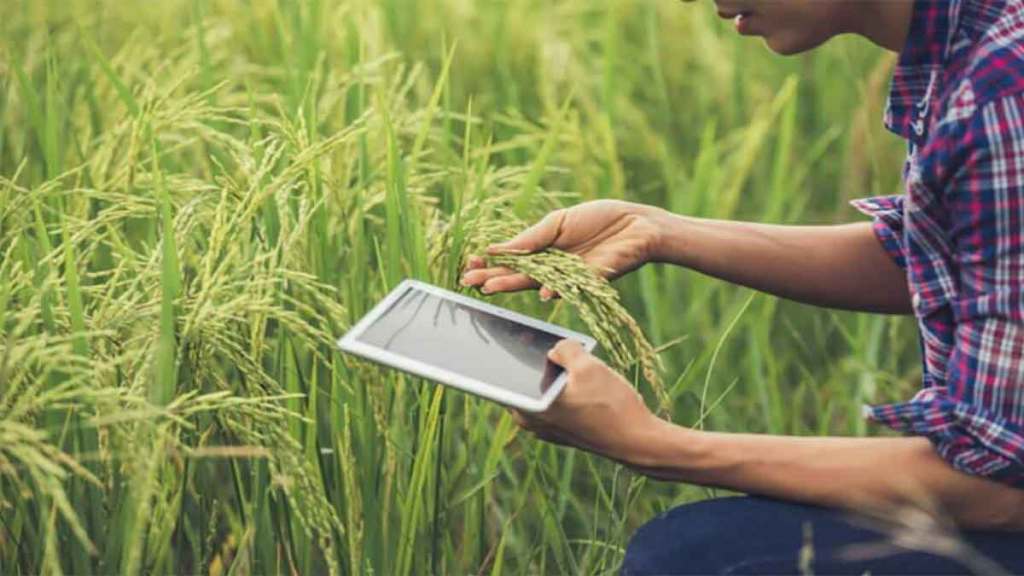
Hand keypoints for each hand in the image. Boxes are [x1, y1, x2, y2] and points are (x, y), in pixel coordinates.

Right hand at [462, 200, 667, 298]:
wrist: (637, 224)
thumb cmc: (599, 219)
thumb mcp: (558, 222)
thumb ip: (531, 237)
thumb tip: (497, 248)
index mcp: (543, 251)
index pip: (511, 260)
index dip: (491, 262)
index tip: (472, 263)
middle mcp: (552, 269)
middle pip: (518, 276)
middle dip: (493, 277)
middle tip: (469, 282)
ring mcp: (569, 278)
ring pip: (537, 284)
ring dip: (514, 286)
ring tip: (491, 286)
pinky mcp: (590, 282)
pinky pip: (570, 289)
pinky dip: (558, 290)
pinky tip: (544, 293)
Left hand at [512, 340, 665, 466]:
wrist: (638, 441)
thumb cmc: (610, 406)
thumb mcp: (587, 366)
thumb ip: (564, 349)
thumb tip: (556, 348)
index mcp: (528, 407)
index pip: (503, 375)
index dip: (511, 351)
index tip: (517, 335)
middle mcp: (530, 421)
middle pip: (525, 380)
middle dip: (537, 359)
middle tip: (551, 342)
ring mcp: (546, 428)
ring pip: (545, 389)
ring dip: (557, 373)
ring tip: (575, 358)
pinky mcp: (562, 430)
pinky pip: (557, 400)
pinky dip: (567, 387)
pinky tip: (586, 378)